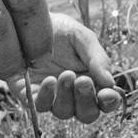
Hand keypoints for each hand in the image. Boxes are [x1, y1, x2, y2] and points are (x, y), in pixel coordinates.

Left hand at [6, 13, 121, 122]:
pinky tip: (49, 80)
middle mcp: (74, 94)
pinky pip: (40, 106)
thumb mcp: (82, 38)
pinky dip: (46, 97)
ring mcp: (52, 97)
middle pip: (87, 114)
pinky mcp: (30, 95)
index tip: (107, 93)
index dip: (110, 102)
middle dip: (87, 100)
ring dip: (67, 97)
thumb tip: (110, 82)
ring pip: (64, 113)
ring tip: (65, 74)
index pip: (107, 102)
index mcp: (93, 80)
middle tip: (83, 80)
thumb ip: (98, 58)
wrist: (26, 23)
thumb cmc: (59, 30)